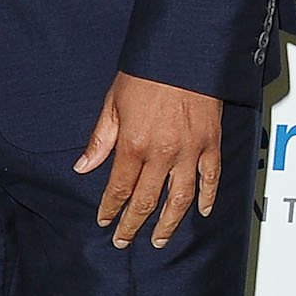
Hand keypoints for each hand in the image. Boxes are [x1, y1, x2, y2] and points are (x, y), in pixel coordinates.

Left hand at [74, 71, 223, 248]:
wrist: (181, 55)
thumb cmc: (144, 75)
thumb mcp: (112, 104)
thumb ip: (99, 139)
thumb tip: (83, 167)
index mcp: (134, 144)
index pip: (119, 187)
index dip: (111, 208)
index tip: (105, 221)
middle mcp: (162, 154)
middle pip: (146, 200)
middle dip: (133, 224)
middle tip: (125, 240)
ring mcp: (190, 152)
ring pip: (180, 199)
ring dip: (169, 223)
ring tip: (159, 239)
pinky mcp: (211, 145)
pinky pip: (210, 179)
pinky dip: (207, 198)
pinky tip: (202, 211)